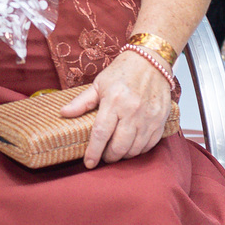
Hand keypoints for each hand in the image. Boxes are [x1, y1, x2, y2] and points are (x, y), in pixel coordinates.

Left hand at [59, 50, 172, 168]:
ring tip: (116, 151)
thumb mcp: (99, 83)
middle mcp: (132, 111)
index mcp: (114, 101)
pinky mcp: (161, 120)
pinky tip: (132, 146)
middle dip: (109, 156)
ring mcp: (149, 117)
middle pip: (119, 146)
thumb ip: (82, 102)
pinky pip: (149, 144)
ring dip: (124, 155)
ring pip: (135, 149)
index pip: (100, 134)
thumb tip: (64, 113)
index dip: (93, 152)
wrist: (151, 61)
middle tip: (103, 156)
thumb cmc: (123, 71)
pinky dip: (139, 150)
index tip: (88, 163)